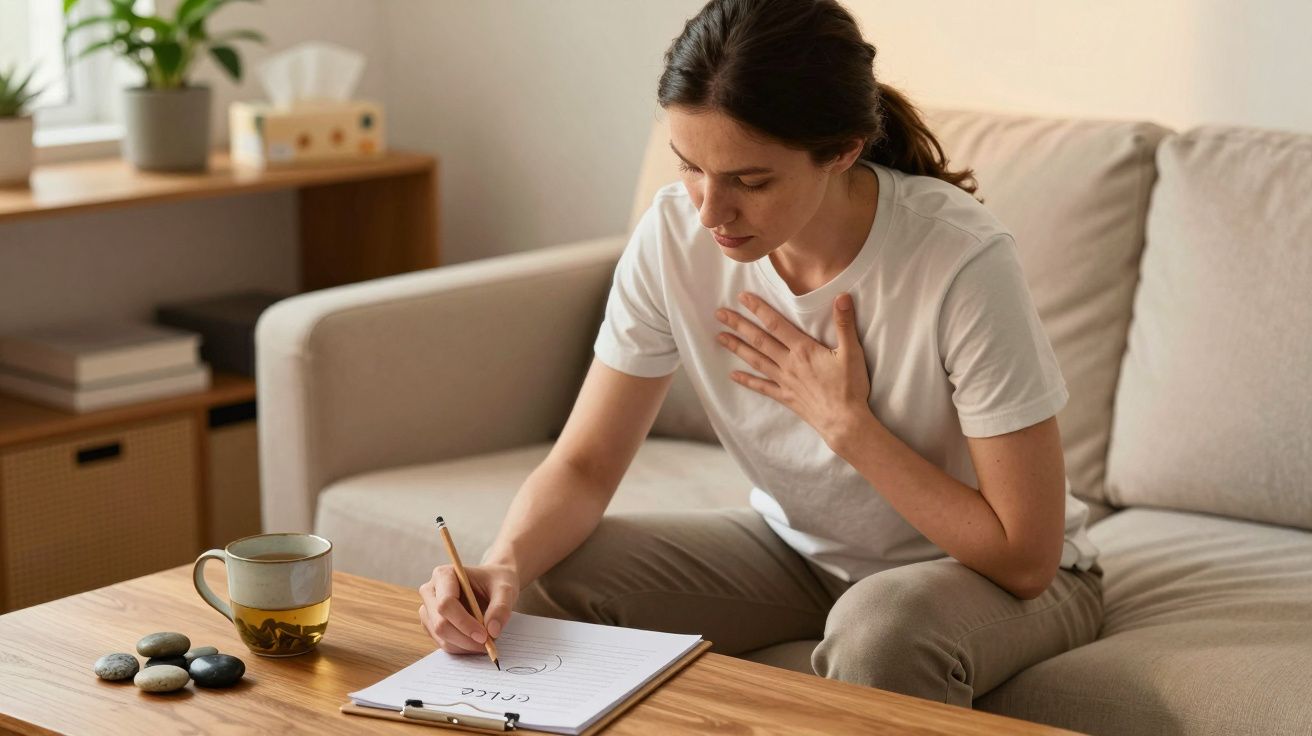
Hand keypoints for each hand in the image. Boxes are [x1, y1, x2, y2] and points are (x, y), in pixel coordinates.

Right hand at [417, 563, 518, 653]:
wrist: (492, 585)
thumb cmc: (496, 582)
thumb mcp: (505, 589)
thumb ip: (501, 608)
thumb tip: (492, 631)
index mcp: (444, 575)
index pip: (446, 604)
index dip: (464, 622)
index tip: (484, 635)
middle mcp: (431, 591)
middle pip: (440, 623)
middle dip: (465, 638)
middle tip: (488, 644)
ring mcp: (429, 610)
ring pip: (441, 637)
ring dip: (464, 645)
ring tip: (486, 642)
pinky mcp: (432, 625)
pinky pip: (444, 643)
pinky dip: (462, 648)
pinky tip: (476, 642)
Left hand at [715, 290, 873, 446]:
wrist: (844, 423)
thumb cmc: (850, 388)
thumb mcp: (852, 352)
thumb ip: (844, 324)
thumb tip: (842, 296)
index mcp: (803, 350)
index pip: (776, 324)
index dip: (759, 309)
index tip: (742, 297)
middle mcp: (789, 364)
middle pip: (760, 340)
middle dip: (739, 325)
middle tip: (719, 314)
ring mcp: (785, 381)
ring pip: (756, 360)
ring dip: (737, 348)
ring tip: (719, 337)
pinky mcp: (786, 397)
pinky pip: (762, 387)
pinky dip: (747, 381)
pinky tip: (733, 376)